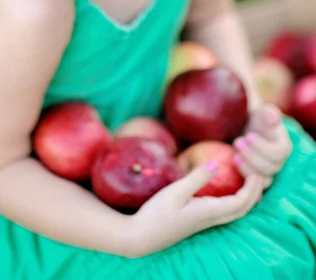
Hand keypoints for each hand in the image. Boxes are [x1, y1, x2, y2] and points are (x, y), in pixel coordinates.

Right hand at [127, 162, 263, 257]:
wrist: (140, 237)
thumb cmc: (156, 214)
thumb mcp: (175, 191)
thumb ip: (197, 178)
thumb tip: (216, 162)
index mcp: (209, 212)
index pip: (241, 202)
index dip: (252, 187)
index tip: (254, 169)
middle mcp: (211, 219)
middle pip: (243, 209)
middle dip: (255, 192)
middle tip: (258, 171)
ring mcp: (204, 222)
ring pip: (235, 212)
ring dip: (246, 197)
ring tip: (248, 178)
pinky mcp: (197, 221)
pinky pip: (224, 211)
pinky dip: (234, 199)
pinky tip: (227, 188)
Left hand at [233, 104, 292, 188]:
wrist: (245, 127)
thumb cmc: (255, 118)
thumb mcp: (262, 112)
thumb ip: (269, 113)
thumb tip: (273, 118)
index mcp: (283, 147)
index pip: (279, 154)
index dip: (263, 147)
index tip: (248, 136)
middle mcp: (278, 163)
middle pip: (269, 168)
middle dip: (252, 156)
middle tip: (237, 141)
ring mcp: (267, 172)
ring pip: (262, 180)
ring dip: (246, 167)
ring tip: (235, 153)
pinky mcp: (255, 178)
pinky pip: (253, 186)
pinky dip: (244, 176)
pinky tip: (234, 161)